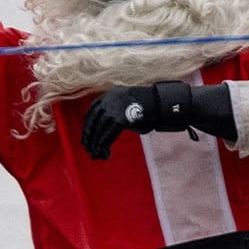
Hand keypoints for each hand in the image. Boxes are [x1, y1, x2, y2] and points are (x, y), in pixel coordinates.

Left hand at [80, 81, 237, 159]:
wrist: (162, 105)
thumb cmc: (149, 109)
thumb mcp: (130, 106)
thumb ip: (117, 113)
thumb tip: (107, 128)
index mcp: (110, 94)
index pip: (93, 110)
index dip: (88, 125)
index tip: (87, 136)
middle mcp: (109, 100)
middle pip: (93, 121)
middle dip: (89, 136)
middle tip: (88, 148)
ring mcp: (114, 109)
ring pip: (99, 130)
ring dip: (96, 144)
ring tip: (95, 154)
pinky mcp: (120, 120)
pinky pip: (107, 135)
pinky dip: (104, 146)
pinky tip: (104, 153)